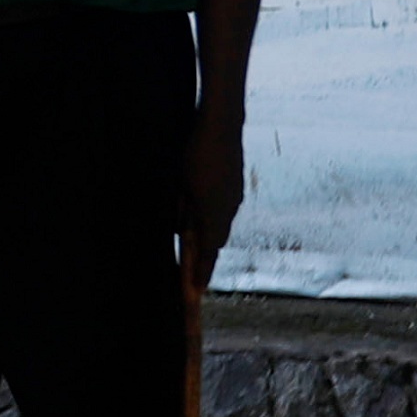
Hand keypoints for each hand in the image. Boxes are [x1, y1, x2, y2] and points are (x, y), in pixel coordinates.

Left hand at [177, 100, 242, 293]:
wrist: (223, 126)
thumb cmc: (196, 154)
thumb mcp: (182, 186)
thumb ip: (183, 212)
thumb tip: (181, 232)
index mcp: (213, 212)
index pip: (208, 252)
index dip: (201, 272)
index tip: (196, 291)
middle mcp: (228, 210)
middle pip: (215, 242)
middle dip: (205, 260)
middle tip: (194, 278)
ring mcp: (234, 198)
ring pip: (220, 227)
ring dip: (209, 240)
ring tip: (198, 255)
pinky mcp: (234, 188)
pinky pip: (223, 213)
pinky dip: (213, 222)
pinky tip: (203, 222)